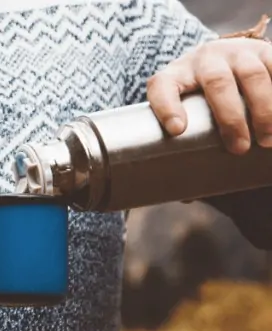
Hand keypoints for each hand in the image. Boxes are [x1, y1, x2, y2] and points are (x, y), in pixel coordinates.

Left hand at [148, 36, 271, 154]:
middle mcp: (205, 58)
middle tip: (239, 148)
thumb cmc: (200, 93)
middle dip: (230, 118)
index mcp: (176, 74)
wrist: (224, 54)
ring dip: (264, 109)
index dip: (167, 107)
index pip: (163, 86)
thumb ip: (184, 132)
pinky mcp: (264, 51)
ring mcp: (237, 52)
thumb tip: (187, 185)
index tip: (177, 130)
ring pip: (252, 75)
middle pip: (217, 83)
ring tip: (268, 140)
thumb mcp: (184, 104)